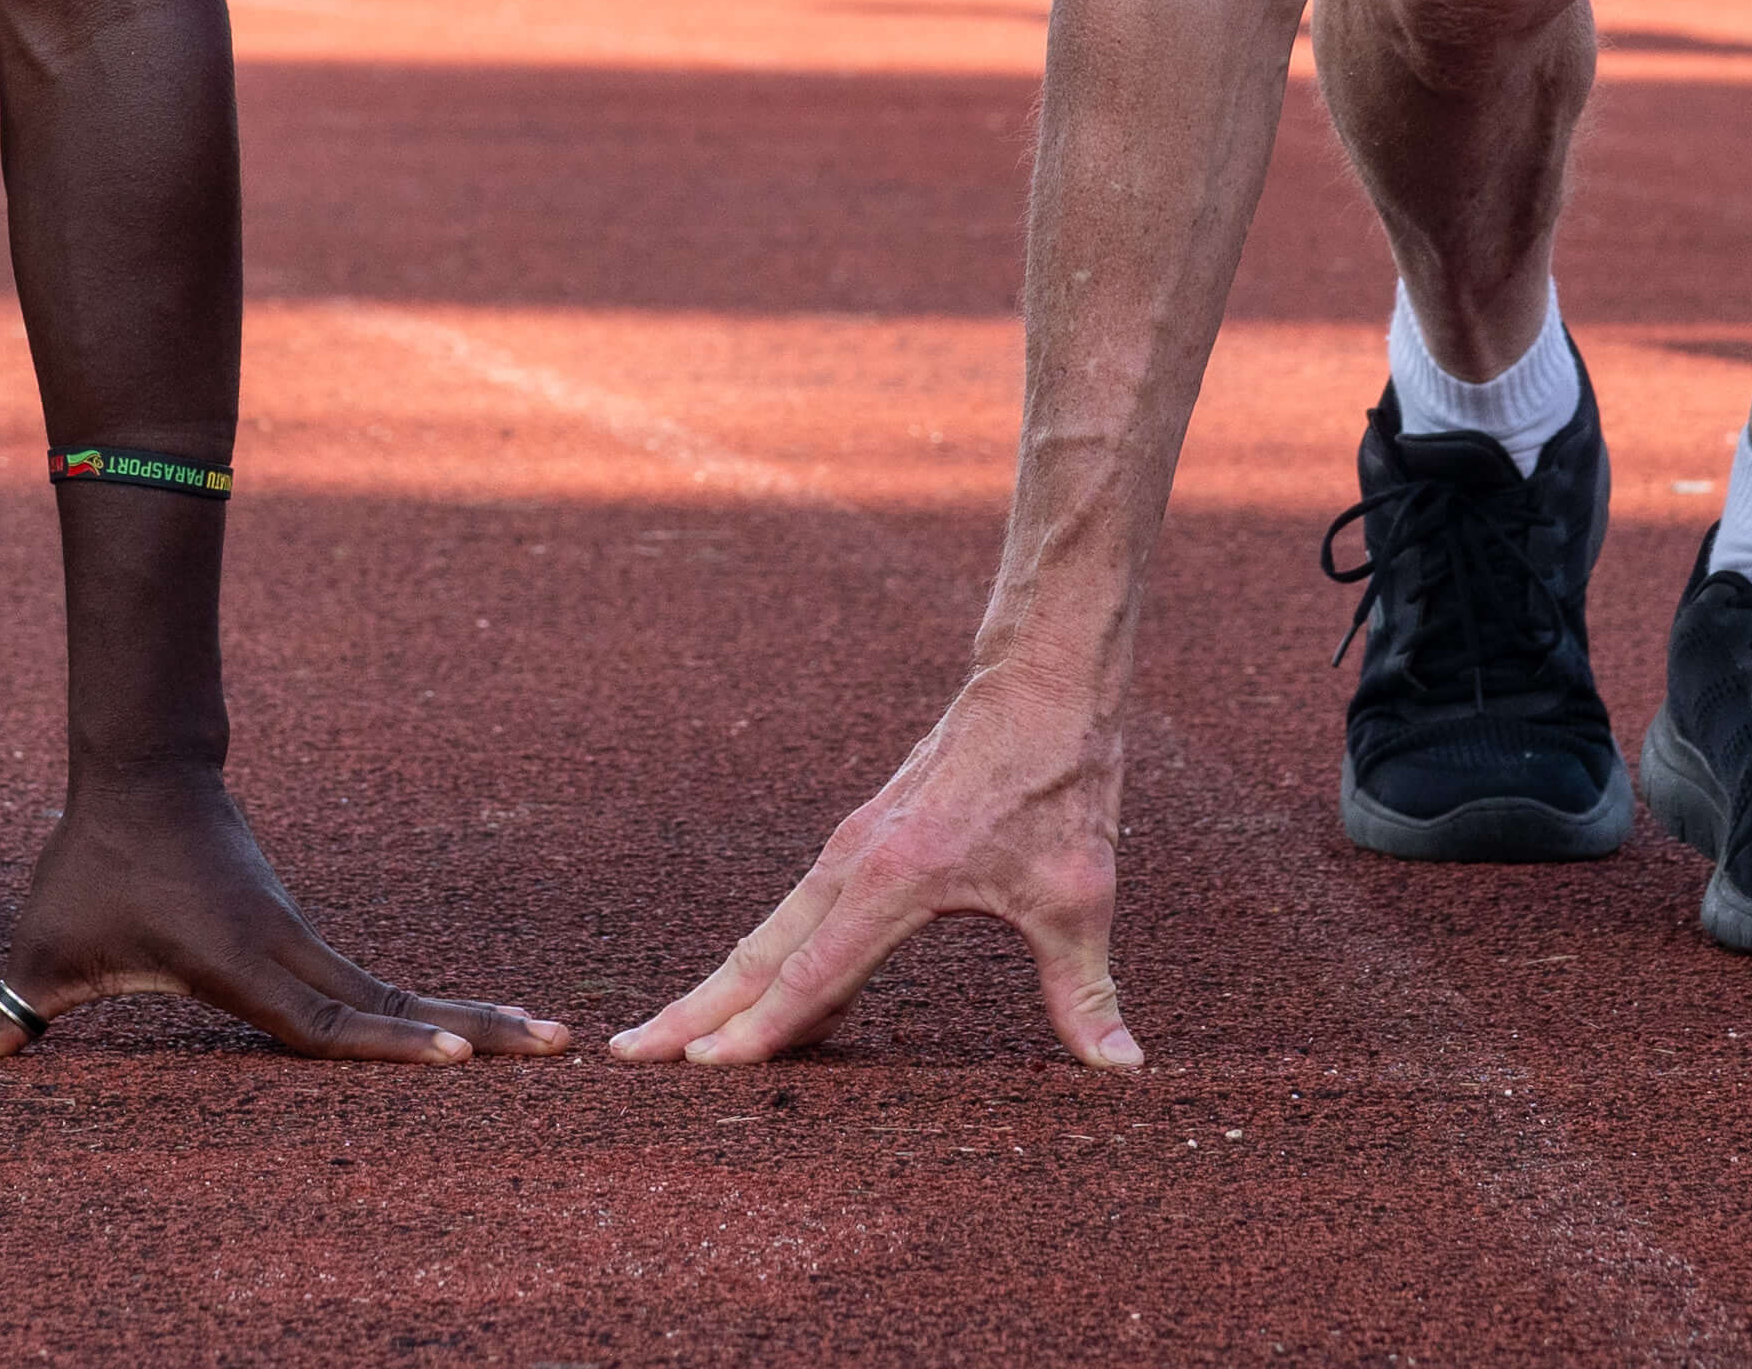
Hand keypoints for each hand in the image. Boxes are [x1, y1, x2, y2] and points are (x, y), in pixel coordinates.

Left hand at [0, 762, 563, 1066]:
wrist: (144, 770)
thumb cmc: (86, 870)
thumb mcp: (34, 951)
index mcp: (238, 967)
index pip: (323, 1020)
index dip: (386, 1044)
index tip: (453, 1057)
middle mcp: (287, 954)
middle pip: (392, 1005)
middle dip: (471, 1032)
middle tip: (554, 1050)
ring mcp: (304, 941)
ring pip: (398, 990)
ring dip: (472, 1018)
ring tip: (550, 1042)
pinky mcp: (305, 936)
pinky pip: (379, 983)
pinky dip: (435, 1008)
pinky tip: (480, 1029)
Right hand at [611, 662, 1134, 1068]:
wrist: (1040, 682)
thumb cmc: (1059, 783)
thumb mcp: (1079, 894)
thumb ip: (1086, 991)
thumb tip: (1122, 1069)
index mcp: (893, 880)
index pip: (812, 974)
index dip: (761, 1030)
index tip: (703, 1069)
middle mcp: (854, 862)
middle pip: (758, 953)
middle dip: (694, 1009)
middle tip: (629, 1054)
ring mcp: (852, 847)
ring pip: (770, 930)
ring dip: (719, 983)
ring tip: (670, 1033)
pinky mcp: (865, 838)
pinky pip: (802, 911)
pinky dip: (770, 955)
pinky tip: (767, 990)